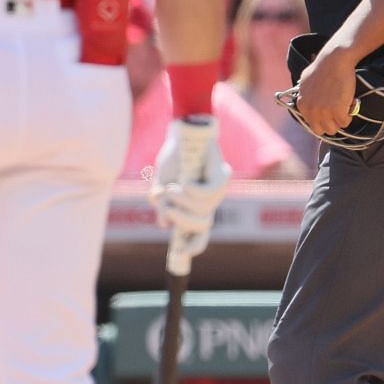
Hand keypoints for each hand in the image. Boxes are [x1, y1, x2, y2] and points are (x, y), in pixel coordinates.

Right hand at [149, 116, 231, 266]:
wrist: (180, 130)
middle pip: (202, 224)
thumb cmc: (172, 157)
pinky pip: (209, 193)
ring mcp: (219, 188)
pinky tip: (184, 183)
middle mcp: (212, 199)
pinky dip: (193, 191)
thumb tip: (164, 224)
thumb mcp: (161, 184)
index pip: (202, 231)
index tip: (184, 253)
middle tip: (168, 206)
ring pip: (204, 209)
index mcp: (198, 204)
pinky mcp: (222, 174)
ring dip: (182, 202)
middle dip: (182, 220)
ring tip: (171, 188)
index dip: (195, 244)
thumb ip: (162, 204)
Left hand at [293, 46, 359, 136]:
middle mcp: (311, 112)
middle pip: (322, 130)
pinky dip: (349, 115)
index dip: (322, 119)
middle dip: (331, 123)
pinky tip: (349, 103)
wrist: (334, 60)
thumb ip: (306, 95)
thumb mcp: (305, 82)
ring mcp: (324, 113)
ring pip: (334, 129)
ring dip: (340, 120)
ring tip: (344, 106)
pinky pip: (345, 122)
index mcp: (302, 105)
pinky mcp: (337, 112)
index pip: (312, 124)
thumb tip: (307, 99)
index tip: (329, 112)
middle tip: (338, 111)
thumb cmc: (322, 67)